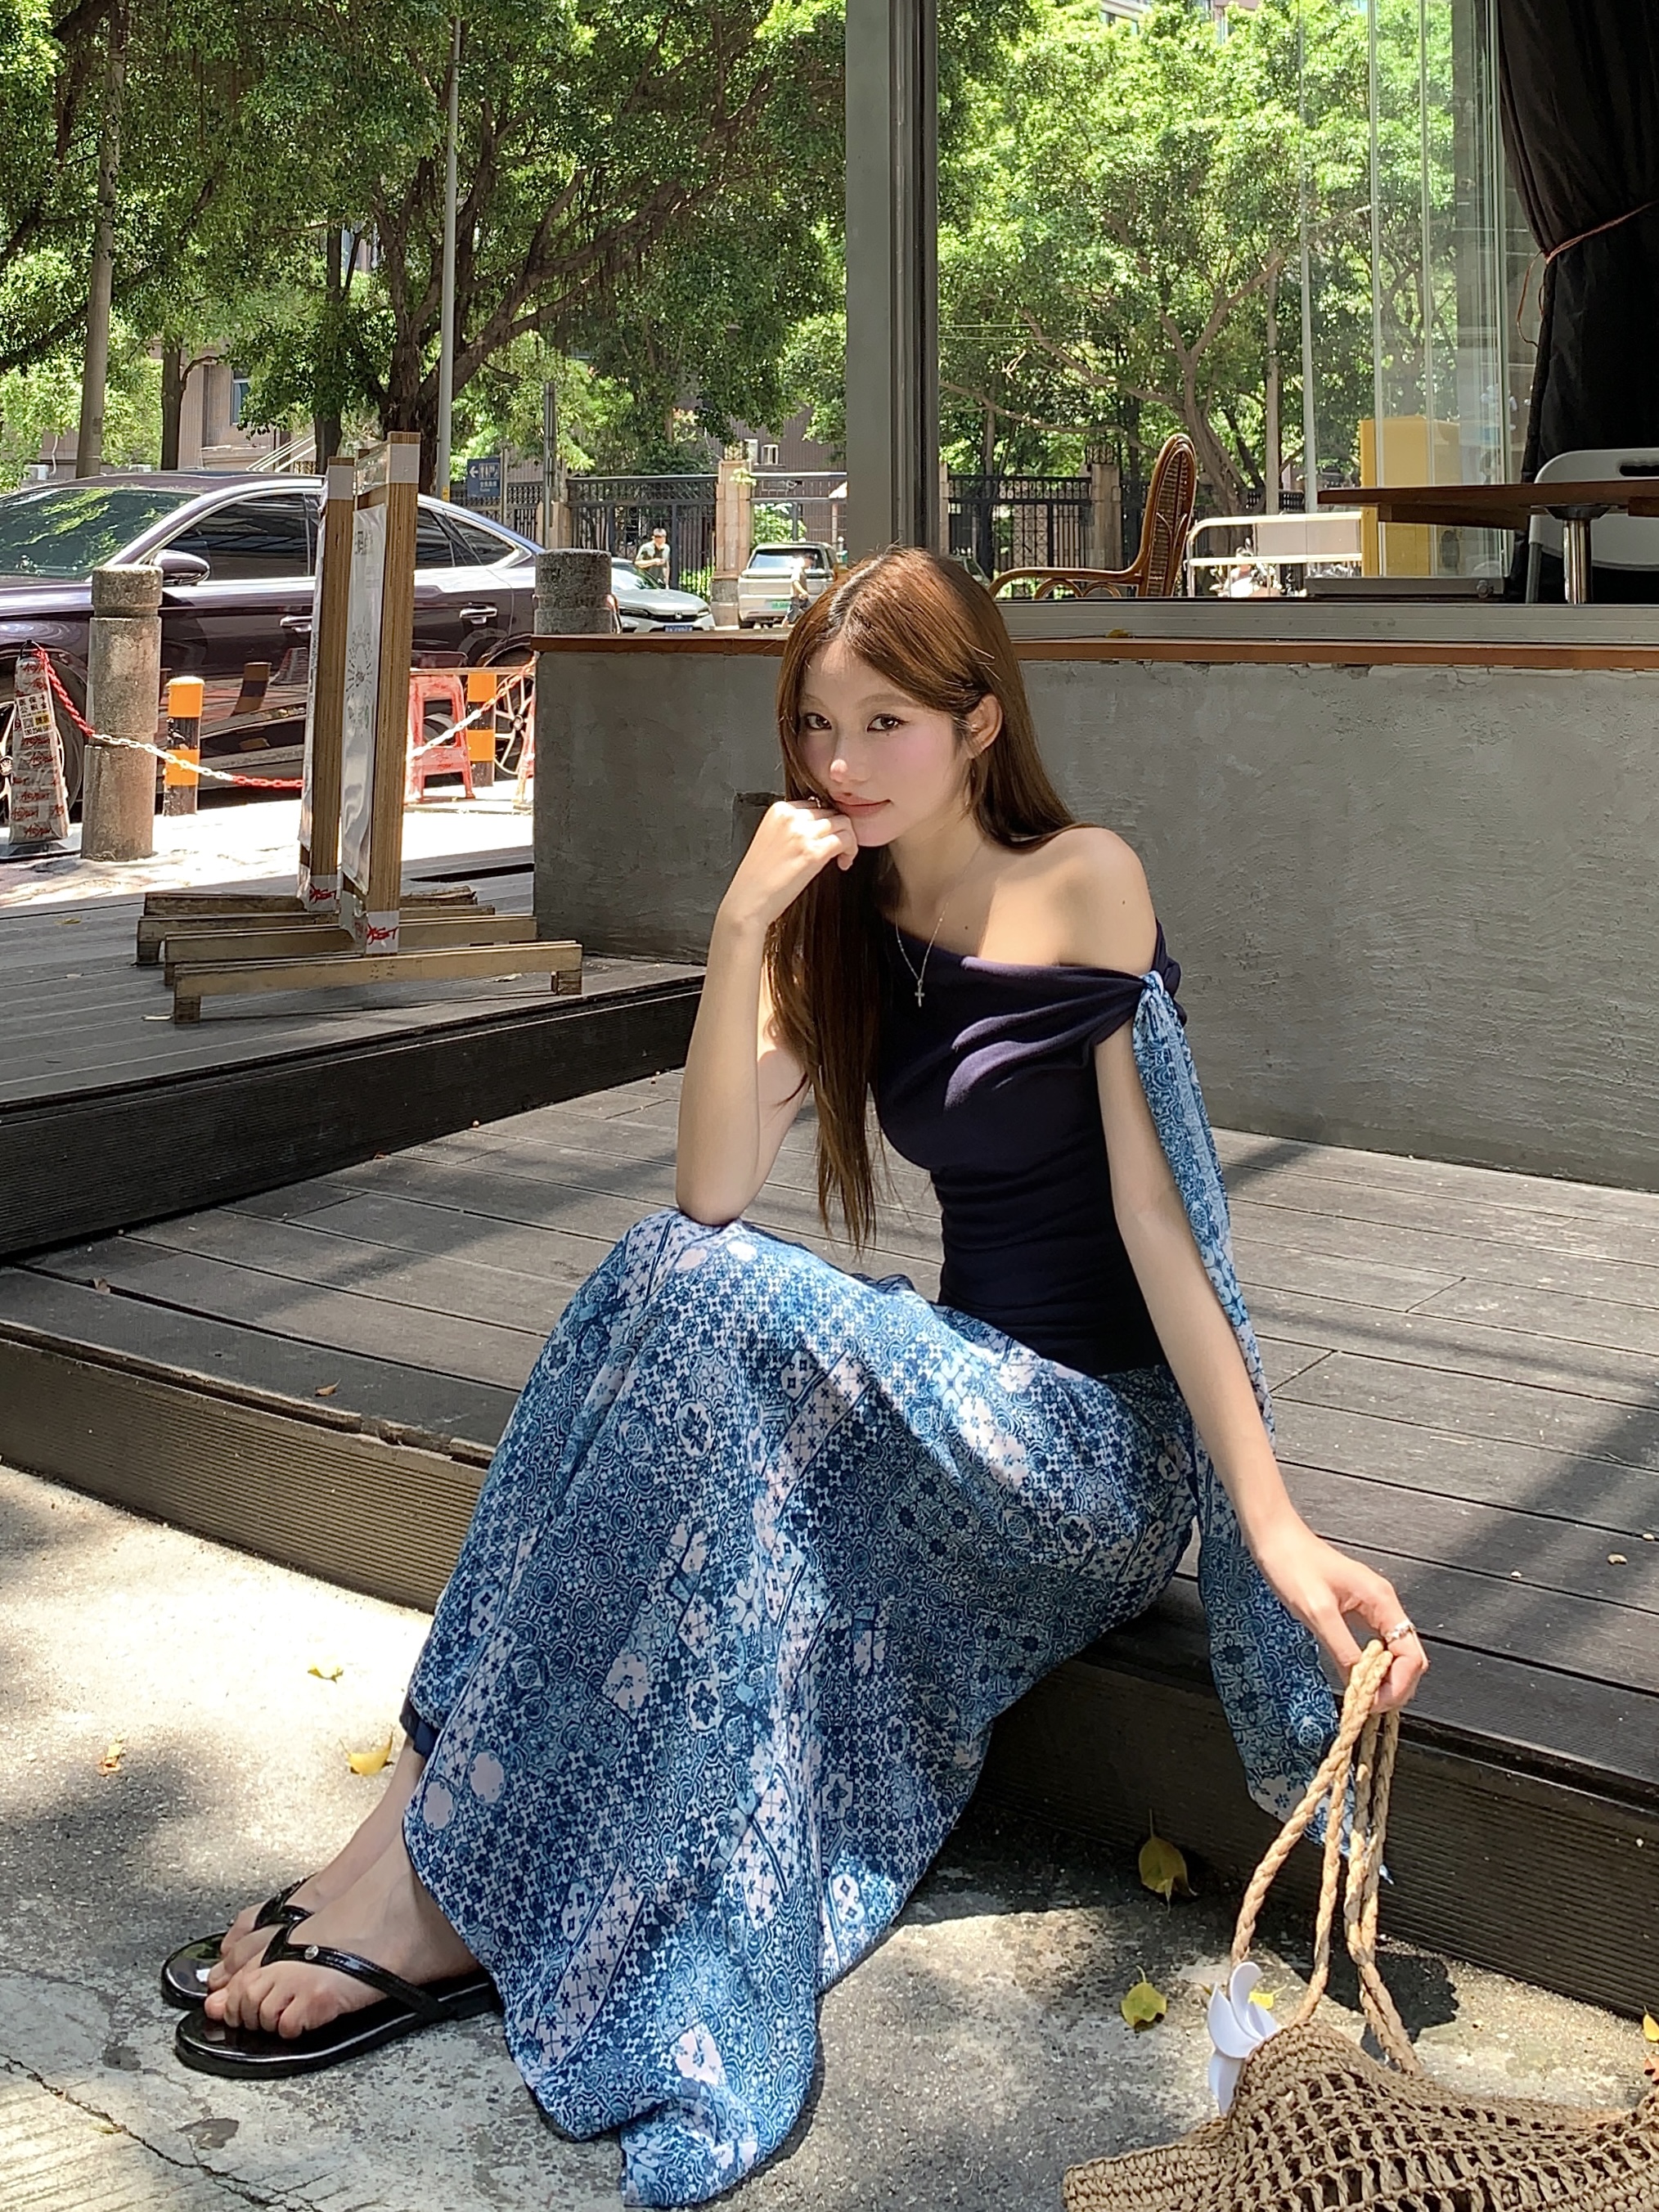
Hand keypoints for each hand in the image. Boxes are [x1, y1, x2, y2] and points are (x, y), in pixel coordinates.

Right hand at [718, 800, 856, 934]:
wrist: (748, 901)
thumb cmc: (757, 879)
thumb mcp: (771, 839)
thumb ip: (791, 828)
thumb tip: (817, 830)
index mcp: (778, 810)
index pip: (815, 805)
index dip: (826, 823)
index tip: (826, 838)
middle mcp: (791, 817)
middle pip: (831, 812)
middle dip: (839, 830)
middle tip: (838, 850)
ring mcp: (802, 833)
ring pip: (843, 823)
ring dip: (848, 840)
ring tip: (842, 857)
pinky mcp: (813, 852)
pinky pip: (846, 840)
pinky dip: (851, 851)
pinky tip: (843, 863)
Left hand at [1251, 1517, 1426, 1712]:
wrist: (1275, 1538)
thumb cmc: (1293, 1565)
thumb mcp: (1317, 1612)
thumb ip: (1342, 1648)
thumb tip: (1359, 1683)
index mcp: (1382, 1601)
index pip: (1411, 1654)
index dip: (1399, 1684)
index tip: (1374, 1703)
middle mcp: (1384, 1604)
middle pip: (1408, 1657)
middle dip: (1394, 1686)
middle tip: (1367, 1706)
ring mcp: (1372, 1607)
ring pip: (1393, 1653)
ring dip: (1383, 1679)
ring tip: (1361, 1698)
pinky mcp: (1357, 1611)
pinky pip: (1375, 1645)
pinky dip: (1370, 1666)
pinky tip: (1356, 1677)